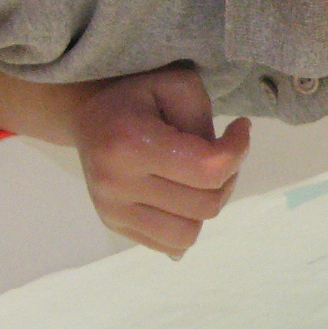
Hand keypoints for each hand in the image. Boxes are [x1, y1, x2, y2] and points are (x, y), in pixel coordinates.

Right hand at [73, 65, 250, 255]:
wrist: (88, 115)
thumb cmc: (137, 95)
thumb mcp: (177, 84)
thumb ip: (204, 122)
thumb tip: (224, 166)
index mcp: (131, 144)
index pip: (209, 170)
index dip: (238, 151)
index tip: (240, 128)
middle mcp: (117, 183)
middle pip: (205, 205)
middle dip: (228, 178)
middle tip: (222, 153)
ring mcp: (112, 210)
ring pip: (188, 234)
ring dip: (208, 206)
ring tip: (202, 179)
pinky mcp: (113, 224)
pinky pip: (168, 245)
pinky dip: (187, 224)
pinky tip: (184, 196)